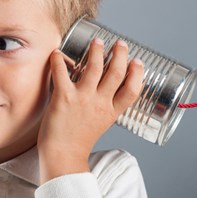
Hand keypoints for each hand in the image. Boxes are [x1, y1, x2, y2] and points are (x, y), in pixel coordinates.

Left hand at [37, 38, 143, 182]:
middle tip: (120, 44)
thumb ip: (103, 107)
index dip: (137, 74)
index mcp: (111, 112)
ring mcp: (83, 99)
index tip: (138, 62)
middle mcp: (100, 103)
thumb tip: (102, 90)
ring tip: (97, 41)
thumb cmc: (78, 140)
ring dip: (96, 51)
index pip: (132, 90)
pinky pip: (62, 72)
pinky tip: (57, 52)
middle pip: (116, 73)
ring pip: (94, 67)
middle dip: (120, 55)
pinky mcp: (64, 97)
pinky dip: (59, 60)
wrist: (62, 155)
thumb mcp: (100, 124)